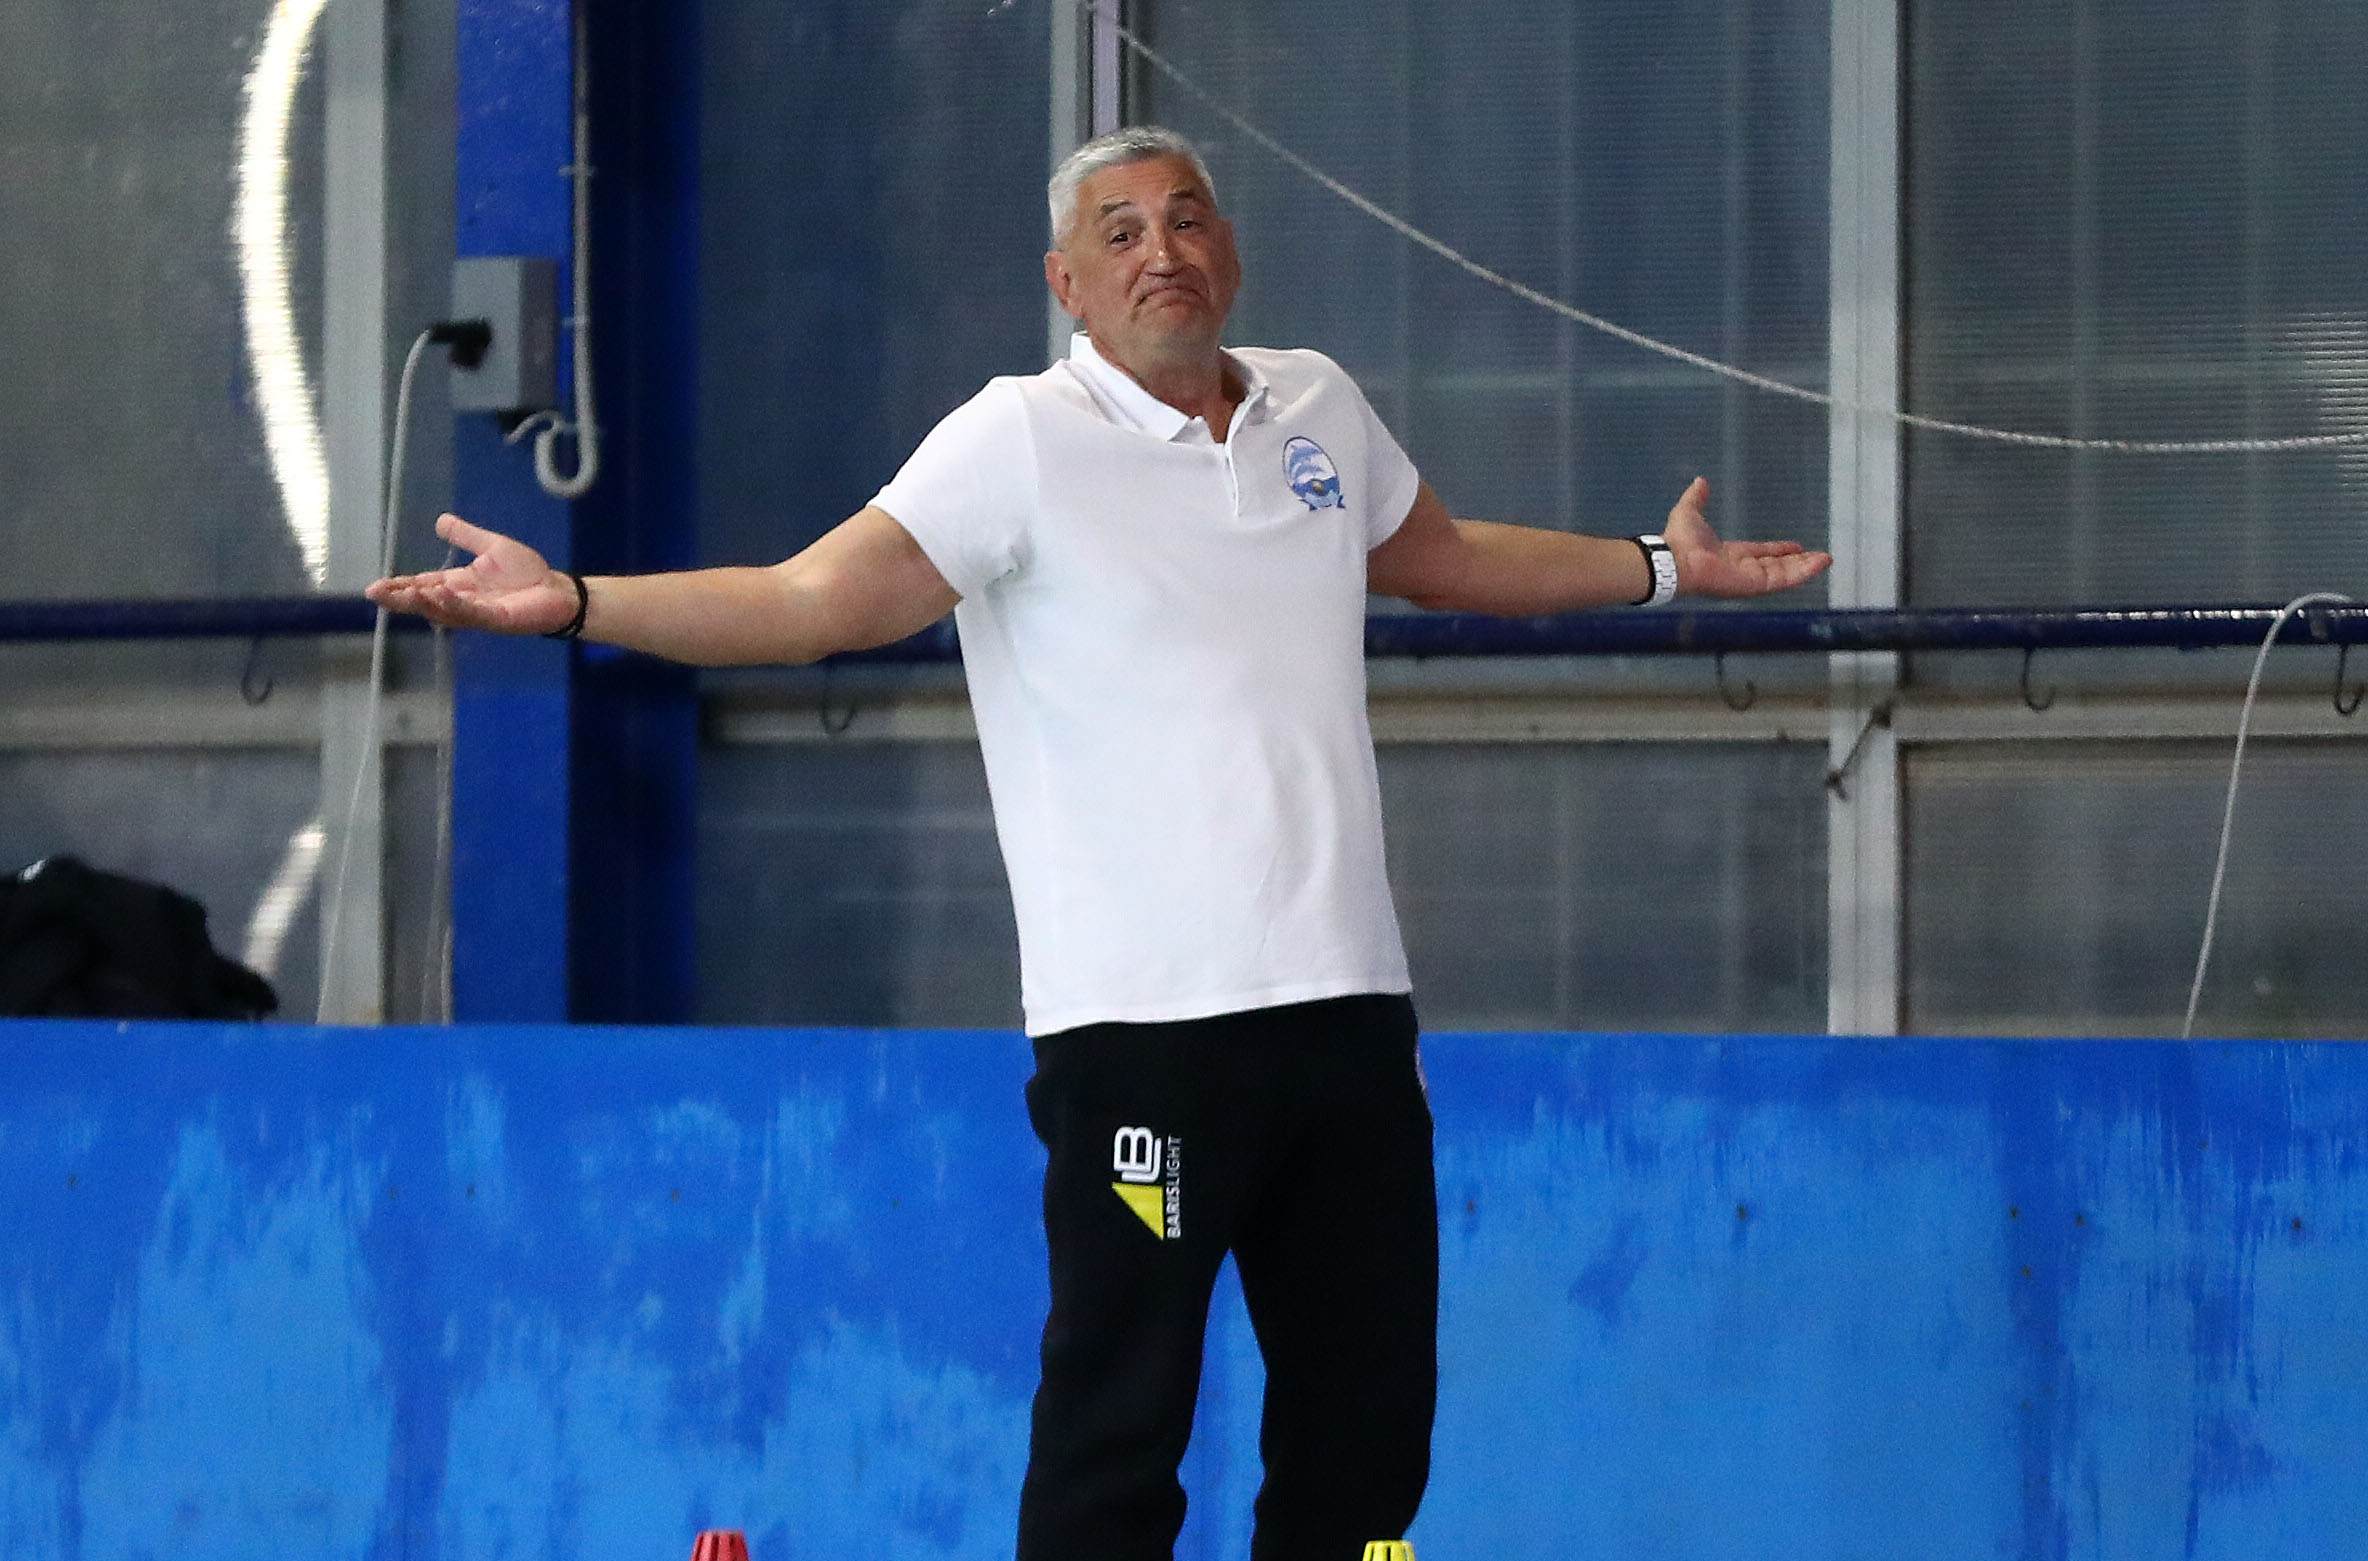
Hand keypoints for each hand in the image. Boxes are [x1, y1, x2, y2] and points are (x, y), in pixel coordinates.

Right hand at [364, 513, 580, 634]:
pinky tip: (439, 594)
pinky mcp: (496, 619)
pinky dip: (454, 604)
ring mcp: (478, 612)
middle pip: (425, 601)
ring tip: (402, 594)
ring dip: (422, 602)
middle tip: (375, 594)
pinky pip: (470, 612)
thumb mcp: (492, 547)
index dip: (401, 585)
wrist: (558, 591)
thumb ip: (467, 536)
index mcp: (459, 583)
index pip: (423, 584)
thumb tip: (440, 521)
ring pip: (443, 610)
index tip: (377, 586)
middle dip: (400, 599)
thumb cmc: (527, 572)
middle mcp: (463, 600)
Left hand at [1661, 477, 1830, 598]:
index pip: (1762, 553)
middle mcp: (1742, 569)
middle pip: (1777, 566)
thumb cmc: (1678, 540)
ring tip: (1826, 560)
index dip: (1779, 550)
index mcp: (1730, 555)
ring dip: (1806, 567)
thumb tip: (1700, 481)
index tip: (1796, 546)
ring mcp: (1749, 579)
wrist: (1674, 559)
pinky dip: (1803, 573)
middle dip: (1799, 562)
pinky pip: (1783, 579)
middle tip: (1819, 557)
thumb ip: (1697, 498)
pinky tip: (1819, 564)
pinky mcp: (1754, 585)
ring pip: (1785, 574)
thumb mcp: (1690, 511)